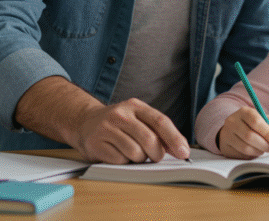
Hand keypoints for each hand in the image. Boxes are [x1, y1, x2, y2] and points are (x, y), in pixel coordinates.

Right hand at [15, 77, 188, 163]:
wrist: (84, 122)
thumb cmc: (118, 124)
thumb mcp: (137, 118)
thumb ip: (158, 130)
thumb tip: (180, 149)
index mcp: (135, 106)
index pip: (160, 121)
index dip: (174, 138)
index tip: (184, 152)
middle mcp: (120, 114)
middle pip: (149, 140)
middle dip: (157, 153)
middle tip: (154, 156)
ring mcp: (106, 128)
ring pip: (135, 153)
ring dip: (139, 158)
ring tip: (132, 152)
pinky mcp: (96, 144)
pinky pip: (120, 160)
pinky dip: (124, 162)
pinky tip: (118, 153)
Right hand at [217, 107, 268, 158]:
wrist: (237, 130)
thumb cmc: (256, 126)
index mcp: (244, 111)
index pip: (256, 122)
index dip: (268, 133)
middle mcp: (232, 121)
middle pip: (249, 136)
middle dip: (264, 144)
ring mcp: (226, 134)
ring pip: (245, 147)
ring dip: (258, 151)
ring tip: (263, 148)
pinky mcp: (225, 146)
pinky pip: (240, 155)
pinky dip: (251, 155)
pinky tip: (254, 150)